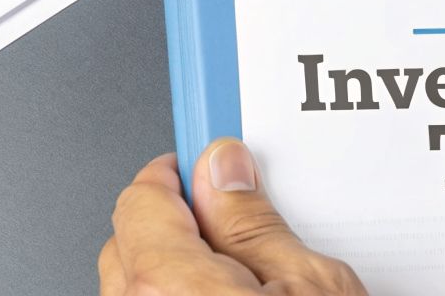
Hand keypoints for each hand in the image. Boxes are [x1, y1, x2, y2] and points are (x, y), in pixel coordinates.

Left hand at [99, 138, 366, 295]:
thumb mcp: (314, 286)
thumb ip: (258, 224)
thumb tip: (226, 170)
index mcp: (166, 283)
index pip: (145, 197)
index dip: (182, 170)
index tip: (210, 160)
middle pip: (130, 243)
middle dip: (177, 222)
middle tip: (237, 215)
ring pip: (137, 287)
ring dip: (175, 268)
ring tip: (241, 273)